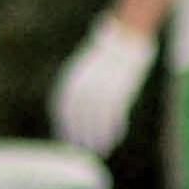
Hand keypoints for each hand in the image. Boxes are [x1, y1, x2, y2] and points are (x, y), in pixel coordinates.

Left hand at [48, 17, 155, 155]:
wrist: (126, 36)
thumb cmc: (107, 53)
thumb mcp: (86, 69)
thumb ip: (79, 88)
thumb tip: (76, 112)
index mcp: (72, 79)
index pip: (62, 108)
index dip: (64, 127)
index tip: (66, 141)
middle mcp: (85, 85)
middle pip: (78, 117)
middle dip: (80, 136)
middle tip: (82, 152)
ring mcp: (103, 87)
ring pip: (97, 119)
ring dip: (98, 137)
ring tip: (101, 151)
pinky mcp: (121, 89)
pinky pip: (115, 115)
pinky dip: (114, 129)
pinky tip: (115, 139)